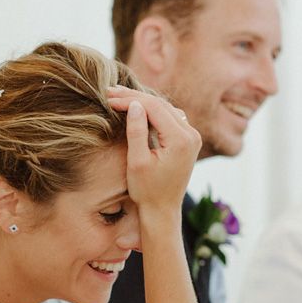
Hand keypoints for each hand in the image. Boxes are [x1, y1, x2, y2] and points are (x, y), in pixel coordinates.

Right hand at [107, 87, 200, 214]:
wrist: (163, 211)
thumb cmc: (147, 191)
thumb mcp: (137, 162)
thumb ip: (136, 131)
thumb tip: (133, 104)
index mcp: (180, 140)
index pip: (154, 108)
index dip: (130, 100)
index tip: (109, 98)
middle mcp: (191, 135)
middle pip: (161, 105)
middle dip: (135, 97)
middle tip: (110, 91)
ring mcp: (192, 137)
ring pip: (166, 109)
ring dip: (144, 102)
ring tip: (120, 97)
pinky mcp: (188, 141)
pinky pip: (170, 117)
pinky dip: (153, 111)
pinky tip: (137, 108)